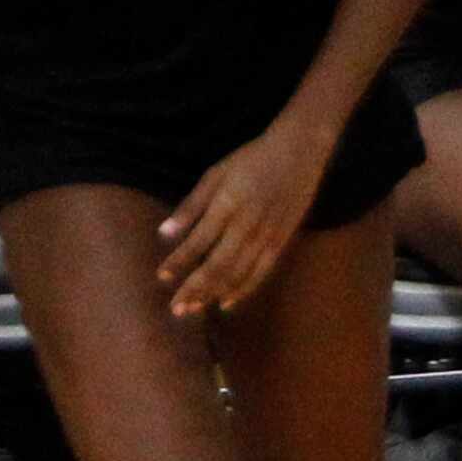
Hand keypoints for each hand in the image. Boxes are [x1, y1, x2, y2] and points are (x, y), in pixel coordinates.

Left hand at [155, 120, 331, 317]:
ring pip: (238, 273)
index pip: (197, 242)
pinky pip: (261, 272)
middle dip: (194, 289)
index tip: (161, 276)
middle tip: (175, 309)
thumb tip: (163, 233)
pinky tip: (225, 303)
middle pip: (217, 266)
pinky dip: (243, 290)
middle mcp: (247, 224)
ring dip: (214, 294)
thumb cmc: (251, 159)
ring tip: (193, 310)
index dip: (178, 262)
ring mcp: (268, 235)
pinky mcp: (282, 241)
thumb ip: (191, 205)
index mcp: (227, 204)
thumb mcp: (216, 174)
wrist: (299, 150)